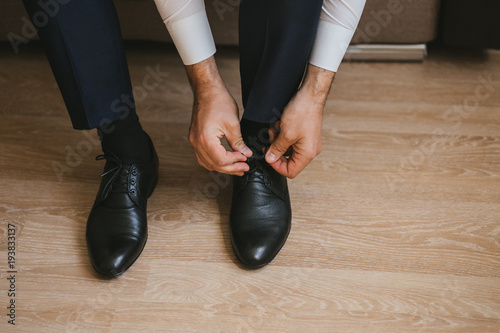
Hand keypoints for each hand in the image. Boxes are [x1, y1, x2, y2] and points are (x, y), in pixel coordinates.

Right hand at [186, 57, 251, 175]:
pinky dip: (214, 161)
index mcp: (206, 139)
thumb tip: (245, 154)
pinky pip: (202, 156)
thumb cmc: (218, 102)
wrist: (207, 90)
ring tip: (236, 168)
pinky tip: (224, 161)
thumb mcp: (233, 124)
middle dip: (230, 168)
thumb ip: (238, 142)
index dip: (235, 162)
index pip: (221, 160)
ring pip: (207, 163)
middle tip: (244, 168)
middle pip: (214, 164)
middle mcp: (197, 142)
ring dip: (222, 167)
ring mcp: (194, 140)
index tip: (245, 159)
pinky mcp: (195, 138)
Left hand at [265, 64, 334, 177]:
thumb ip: (276, 149)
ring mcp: (308, 142)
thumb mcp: (285, 134)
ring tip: (273, 130)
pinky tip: (278, 126)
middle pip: (289, 161)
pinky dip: (282, 136)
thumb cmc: (302, 113)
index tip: (268, 157)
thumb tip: (270, 159)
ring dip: (277, 142)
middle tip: (268, 142)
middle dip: (275, 151)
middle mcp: (310, 150)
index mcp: (307, 154)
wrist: (310, 95)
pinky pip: (291, 141)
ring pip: (288, 150)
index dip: (276, 166)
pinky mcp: (305, 134)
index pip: (290, 171)